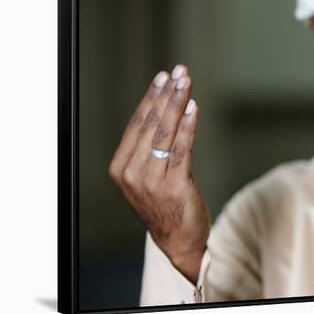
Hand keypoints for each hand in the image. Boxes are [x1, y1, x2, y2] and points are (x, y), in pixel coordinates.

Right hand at [108, 64, 209, 283]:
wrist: (178, 240)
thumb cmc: (164, 204)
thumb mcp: (147, 177)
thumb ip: (149, 149)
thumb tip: (164, 110)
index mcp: (121, 168)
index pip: (136, 124)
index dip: (151, 97)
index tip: (163, 77)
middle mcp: (132, 173)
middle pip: (150, 124)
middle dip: (166, 94)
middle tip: (179, 72)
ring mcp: (152, 181)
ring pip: (165, 132)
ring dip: (177, 103)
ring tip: (186, 82)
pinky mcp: (175, 185)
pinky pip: (181, 148)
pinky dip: (187, 125)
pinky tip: (193, 107)